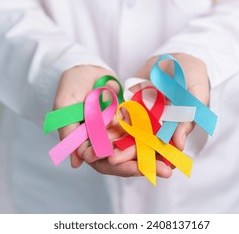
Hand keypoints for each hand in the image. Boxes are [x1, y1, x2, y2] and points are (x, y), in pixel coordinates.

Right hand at [54, 65, 169, 177]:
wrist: (84, 66)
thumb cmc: (70, 86)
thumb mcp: (65, 107)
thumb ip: (68, 132)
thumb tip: (76, 162)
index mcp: (87, 143)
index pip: (104, 162)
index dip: (121, 167)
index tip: (138, 170)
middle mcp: (104, 141)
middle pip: (125, 159)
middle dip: (144, 166)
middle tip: (166, 172)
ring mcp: (118, 131)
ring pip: (137, 147)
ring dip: (154, 155)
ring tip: (174, 162)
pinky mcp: (129, 119)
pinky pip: (144, 130)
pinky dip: (156, 136)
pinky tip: (173, 141)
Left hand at [108, 53, 209, 167]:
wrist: (177, 56)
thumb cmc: (194, 76)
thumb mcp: (196, 94)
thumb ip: (188, 118)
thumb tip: (179, 145)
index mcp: (176, 129)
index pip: (164, 149)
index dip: (154, 160)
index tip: (143, 168)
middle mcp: (159, 126)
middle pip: (143, 143)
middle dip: (128, 153)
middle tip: (112, 160)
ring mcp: (144, 116)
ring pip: (129, 132)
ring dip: (115, 141)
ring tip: (100, 149)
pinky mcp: (132, 105)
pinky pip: (121, 115)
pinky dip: (110, 122)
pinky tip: (97, 129)